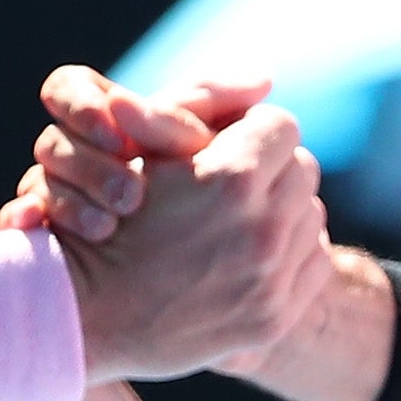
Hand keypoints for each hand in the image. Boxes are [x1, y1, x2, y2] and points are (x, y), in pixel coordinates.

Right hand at [38, 71, 329, 383]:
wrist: (87, 313)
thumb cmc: (106, 214)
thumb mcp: (144, 146)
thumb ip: (202, 102)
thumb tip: (267, 81)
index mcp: (232, 178)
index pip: (281, 125)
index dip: (253, 130)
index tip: (230, 144)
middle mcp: (261, 230)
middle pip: (303, 170)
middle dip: (272, 170)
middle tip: (234, 184)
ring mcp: (270, 280)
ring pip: (311, 216)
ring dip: (282, 212)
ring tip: (238, 222)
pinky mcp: (274, 319)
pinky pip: (313, 265)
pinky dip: (289, 257)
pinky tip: (249, 258)